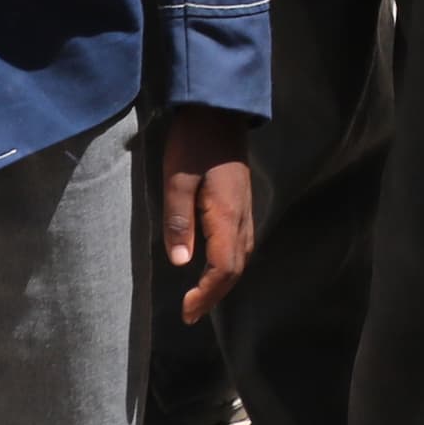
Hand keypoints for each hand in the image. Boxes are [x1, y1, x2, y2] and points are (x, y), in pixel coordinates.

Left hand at [159, 106, 256, 320]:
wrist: (220, 110)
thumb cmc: (194, 143)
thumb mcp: (177, 179)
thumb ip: (178, 220)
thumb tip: (180, 263)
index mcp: (226, 215)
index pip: (223, 269)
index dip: (206, 294)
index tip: (187, 311)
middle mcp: (242, 218)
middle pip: (236, 269)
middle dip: (215, 295)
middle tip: (191, 313)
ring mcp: (246, 209)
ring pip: (242, 257)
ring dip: (224, 282)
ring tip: (202, 296)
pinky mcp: (243, 202)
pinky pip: (242, 244)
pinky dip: (230, 264)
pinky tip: (216, 265)